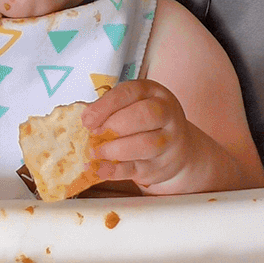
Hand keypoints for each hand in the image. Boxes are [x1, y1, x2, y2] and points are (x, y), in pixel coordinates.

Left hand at [82, 79, 231, 194]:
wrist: (177, 148)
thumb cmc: (146, 122)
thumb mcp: (133, 104)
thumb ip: (110, 108)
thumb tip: (86, 119)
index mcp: (154, 93)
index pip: (131, 92)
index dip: (106, 105)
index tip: (87, 119)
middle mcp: (166, 115)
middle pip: (145, 116)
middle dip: (114, 125)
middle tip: (94, 135)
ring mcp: (167, 142)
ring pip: (145, 145)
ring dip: (115, 149)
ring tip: (95, 152)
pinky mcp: (159, 166)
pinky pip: (137, 169)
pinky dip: (115, 170)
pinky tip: (100, 168)